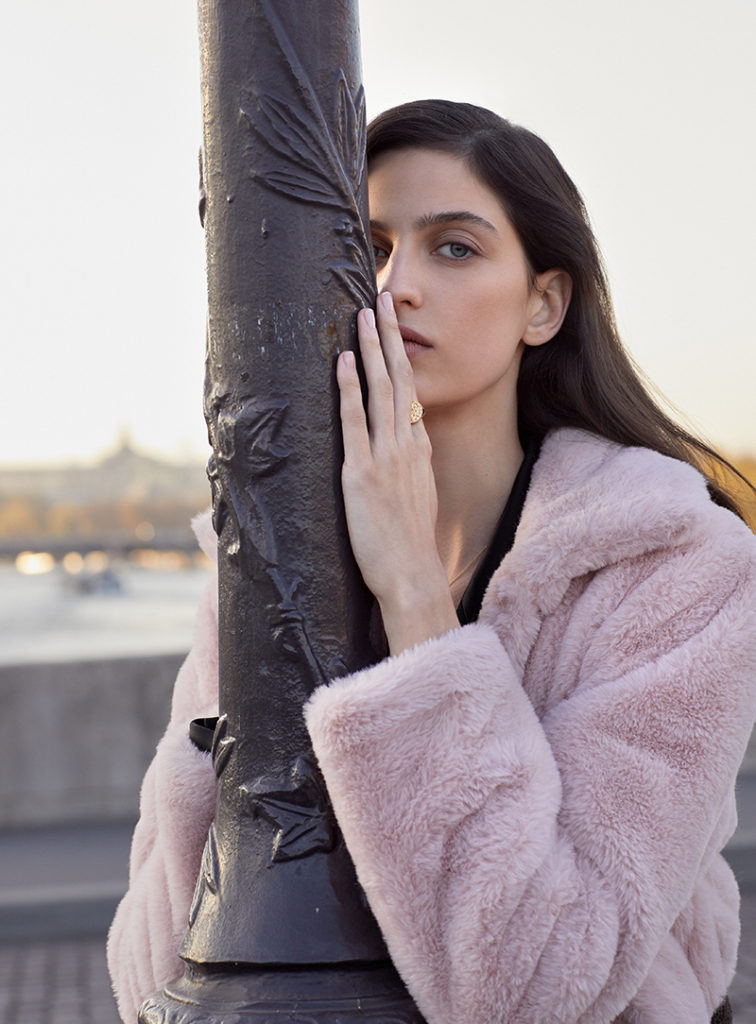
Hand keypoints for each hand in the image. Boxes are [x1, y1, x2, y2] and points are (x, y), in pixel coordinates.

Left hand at [337, 292, 457, 652]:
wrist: (412, 575)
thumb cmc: (409, 546)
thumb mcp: (418, 498)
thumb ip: (410, 469)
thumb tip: (405, 448)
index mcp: (419, 449)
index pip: (410, 392)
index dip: (401, 356)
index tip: (392, 328)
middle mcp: (407, 445)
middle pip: (401, 378)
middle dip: (391, 336)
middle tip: (383, 298)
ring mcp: (386, 456)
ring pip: (381, 390)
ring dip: (371, 348)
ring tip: (364, 312)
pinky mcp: (363, 473)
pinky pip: (355, 422)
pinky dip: (349, 389)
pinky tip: (342, 361)